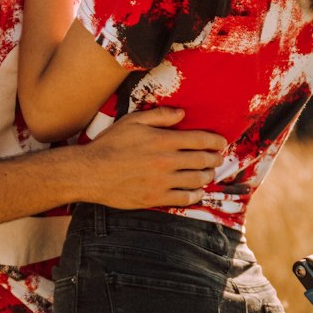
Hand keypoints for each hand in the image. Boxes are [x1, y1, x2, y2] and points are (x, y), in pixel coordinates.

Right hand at [77, 108, 225, 209]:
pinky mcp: (155, 198)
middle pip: (203, 160)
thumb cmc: (110, 144)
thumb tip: (182, 114)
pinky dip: (196, 194)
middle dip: (215, 158)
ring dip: (208, 175)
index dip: (216, 141)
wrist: (90, 173)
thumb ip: (159, 116)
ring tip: (208, 173)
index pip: (201, 140)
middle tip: (218, 158)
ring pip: (197, 180)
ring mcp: (162, 182)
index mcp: (163, 140)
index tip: (222, 142)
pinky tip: (196, 190)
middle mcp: (167, 162)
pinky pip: (185, 199)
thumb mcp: (132, 122)